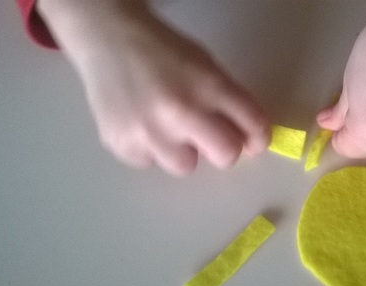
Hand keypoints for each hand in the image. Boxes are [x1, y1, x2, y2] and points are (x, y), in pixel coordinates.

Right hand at [38, 0, 269, 175]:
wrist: (108, 39)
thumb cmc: (162, 52)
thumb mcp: (206, 66)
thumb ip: (229, 101)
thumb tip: (248, 140)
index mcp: (209, 85)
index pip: (253, 125)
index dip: (257, 137)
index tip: (252, 141)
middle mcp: (181, 112)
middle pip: (226, 156)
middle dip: (221, 148)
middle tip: (206, 135)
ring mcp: (149, 132)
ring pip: (186, 166)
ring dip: (181, 151)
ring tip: (164, 125)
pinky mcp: (122, 144)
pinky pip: (150, 163)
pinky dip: (149, 148)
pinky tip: (140, 122)